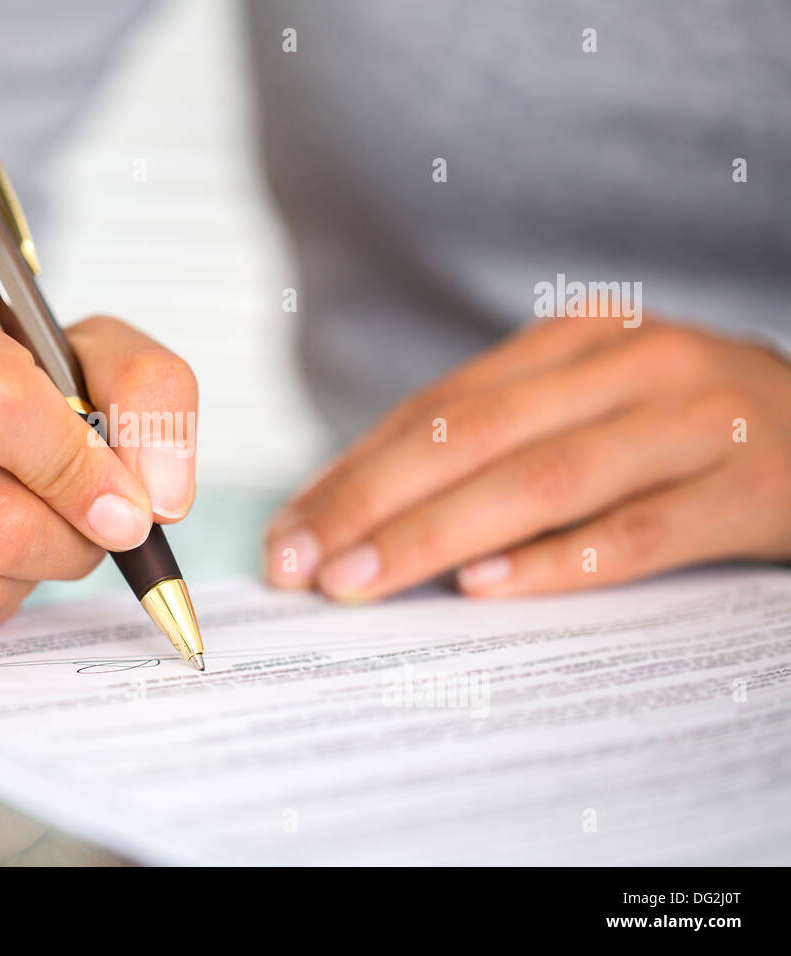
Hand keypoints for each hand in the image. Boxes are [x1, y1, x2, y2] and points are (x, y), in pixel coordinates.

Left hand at [264, 315, 790, 599]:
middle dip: (372, 503)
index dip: (353, 470)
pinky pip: (639, 531)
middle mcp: (629, 365)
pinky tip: (486, 590)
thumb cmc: (685, 431)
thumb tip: (364, 515)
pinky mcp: (748, 486)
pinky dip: (558, 561)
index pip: (437, 410)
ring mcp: (693, 420)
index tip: (289, 530)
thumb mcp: (590, 409)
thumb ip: (496, 446)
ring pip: (543, 480)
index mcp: (575, 341)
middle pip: (474, 438)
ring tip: (362, 581)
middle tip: (302, 564)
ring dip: (439, 535)